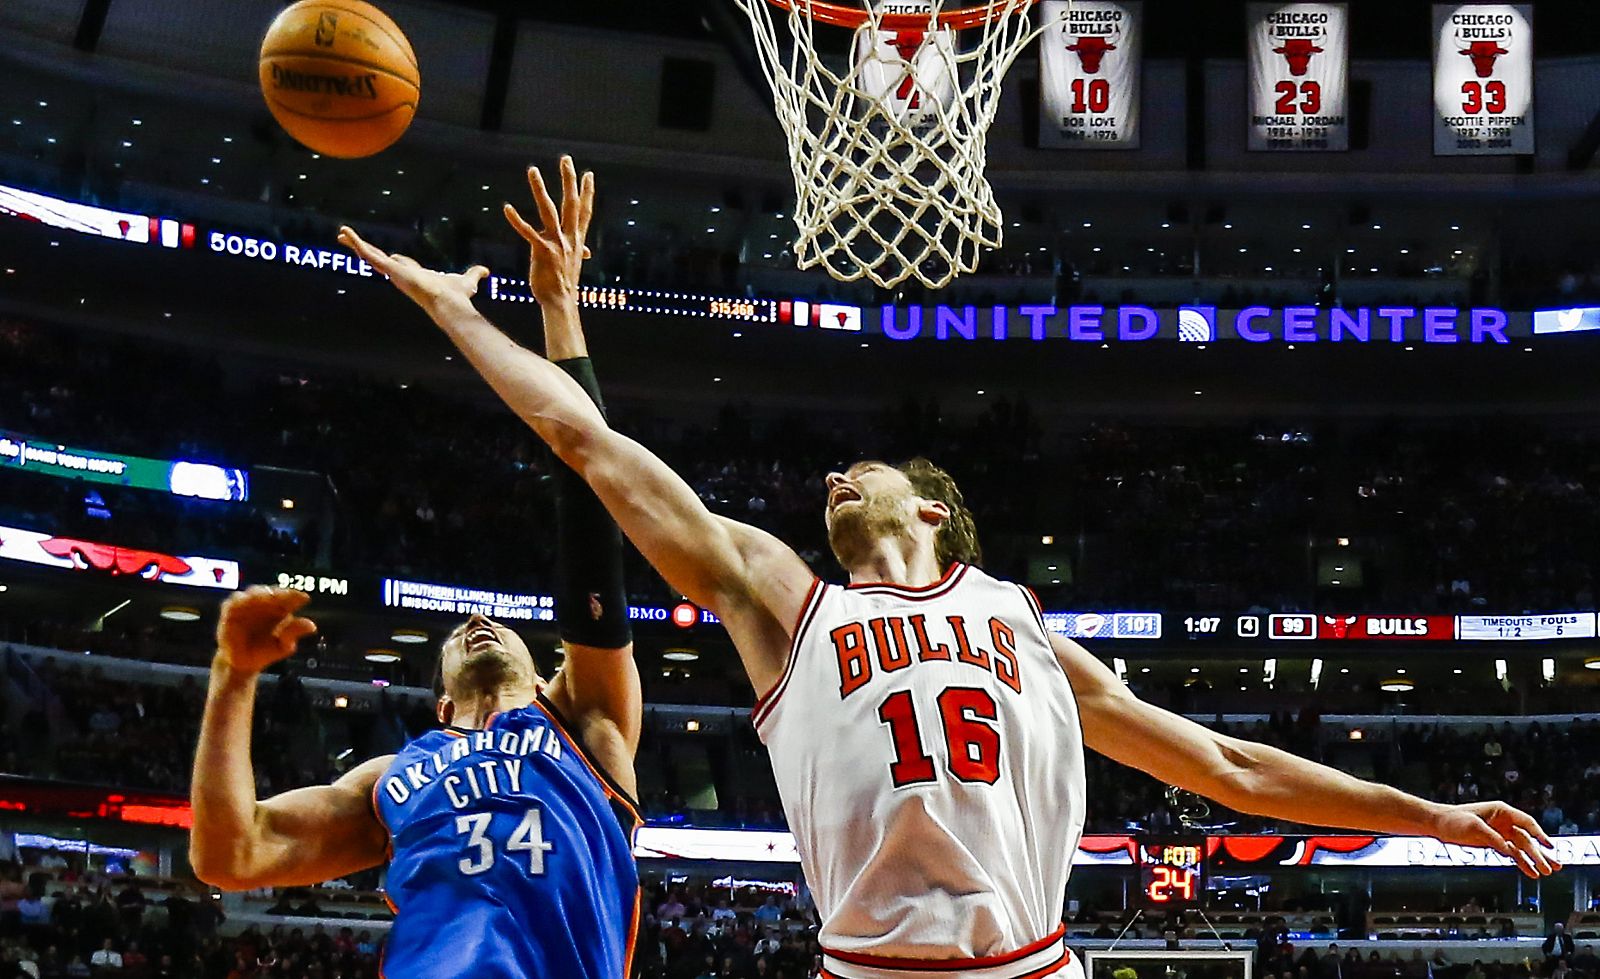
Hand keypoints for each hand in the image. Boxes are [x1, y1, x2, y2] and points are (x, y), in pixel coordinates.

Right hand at [215, 587, 317, 675]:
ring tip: (265, 598)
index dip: (296, 595)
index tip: (304, 598)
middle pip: (272, 591)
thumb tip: (312, 626)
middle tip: (283, 595)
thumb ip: (294, 633)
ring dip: (259, 594)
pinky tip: (244, 603)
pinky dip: (238, 602)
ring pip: (253, 593)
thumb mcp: (283, 645)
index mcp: (282, 609)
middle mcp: (265, 603)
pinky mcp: (231, 611)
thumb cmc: (266, 651)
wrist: (243, 663)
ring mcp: (248, 605)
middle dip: (278, 592)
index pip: (290, 597)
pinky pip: (233, 603)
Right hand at [337, 226, 487, 313]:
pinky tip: (345, 233)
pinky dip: (356, 243)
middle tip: (353, 242)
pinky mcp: (390, 269)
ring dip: (355, 244)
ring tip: (341, 234)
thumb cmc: (457, 296)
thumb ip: (475, 275)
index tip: (388, 255)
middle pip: (380, 259)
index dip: (394, 259)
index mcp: (415, 275)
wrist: (450, 302)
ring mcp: (394, 272)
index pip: (400, 264)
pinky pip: (369, 254)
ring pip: (370, 255)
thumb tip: (486, 272)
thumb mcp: (467, 280)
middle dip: (367, 250)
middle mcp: (401, 274)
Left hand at [503, 155, 593, 306]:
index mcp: (577, 240)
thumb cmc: (564, 285)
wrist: (560, 302)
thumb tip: (587, 252)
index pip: (584, 211)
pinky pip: (528, 232)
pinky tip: (507, 208)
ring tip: (532, 170)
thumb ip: (579, 253)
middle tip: (566, 159)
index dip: (587, 192)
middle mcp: (569, 238)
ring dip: (540, 190)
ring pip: (549, 210)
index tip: (589, 174)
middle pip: (571, 203)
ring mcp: (557, 244)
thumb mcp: (574, 265)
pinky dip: (517, 220)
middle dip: (569, 180)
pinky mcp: (542, 252)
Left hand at [1431, 800, 1560, 877]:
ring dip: (1534, 860)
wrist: (1437, 824)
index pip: (1527, 823)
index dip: (1540, 834)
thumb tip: (1509, 850)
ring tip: (1547, 872)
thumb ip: (1493, 838)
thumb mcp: (1473, 827)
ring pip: (1522, 848)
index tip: (1549, 845)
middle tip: (1553, 867)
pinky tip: (1531, 872)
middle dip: (1540, 853)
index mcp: (1501, 811)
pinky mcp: (1494, 843)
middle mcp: (1504, 822)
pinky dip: (1521, 863)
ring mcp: (1500, 833)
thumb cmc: (1453, 820)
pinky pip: (1512, 854)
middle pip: (1527, 838)